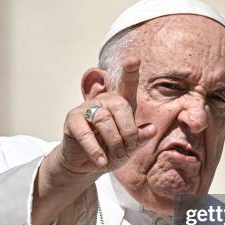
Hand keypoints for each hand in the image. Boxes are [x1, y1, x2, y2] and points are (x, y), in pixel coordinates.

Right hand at [55, 58, 156, 176]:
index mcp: (121, 104)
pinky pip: (86, 133)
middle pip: (121, 108)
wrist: (86, 165)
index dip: (130, 71)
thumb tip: (152, 129)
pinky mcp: (72, 120)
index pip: (127, 85)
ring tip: (113, 158)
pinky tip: (101, 161)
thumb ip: (140, 138)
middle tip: (125, 151)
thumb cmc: (109, 152)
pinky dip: (95, 149)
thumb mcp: (129, 148)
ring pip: (104, 120)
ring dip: (113, 143)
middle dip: (128, 133)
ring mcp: (87, 108)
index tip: (134, 59)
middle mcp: (104, 101)